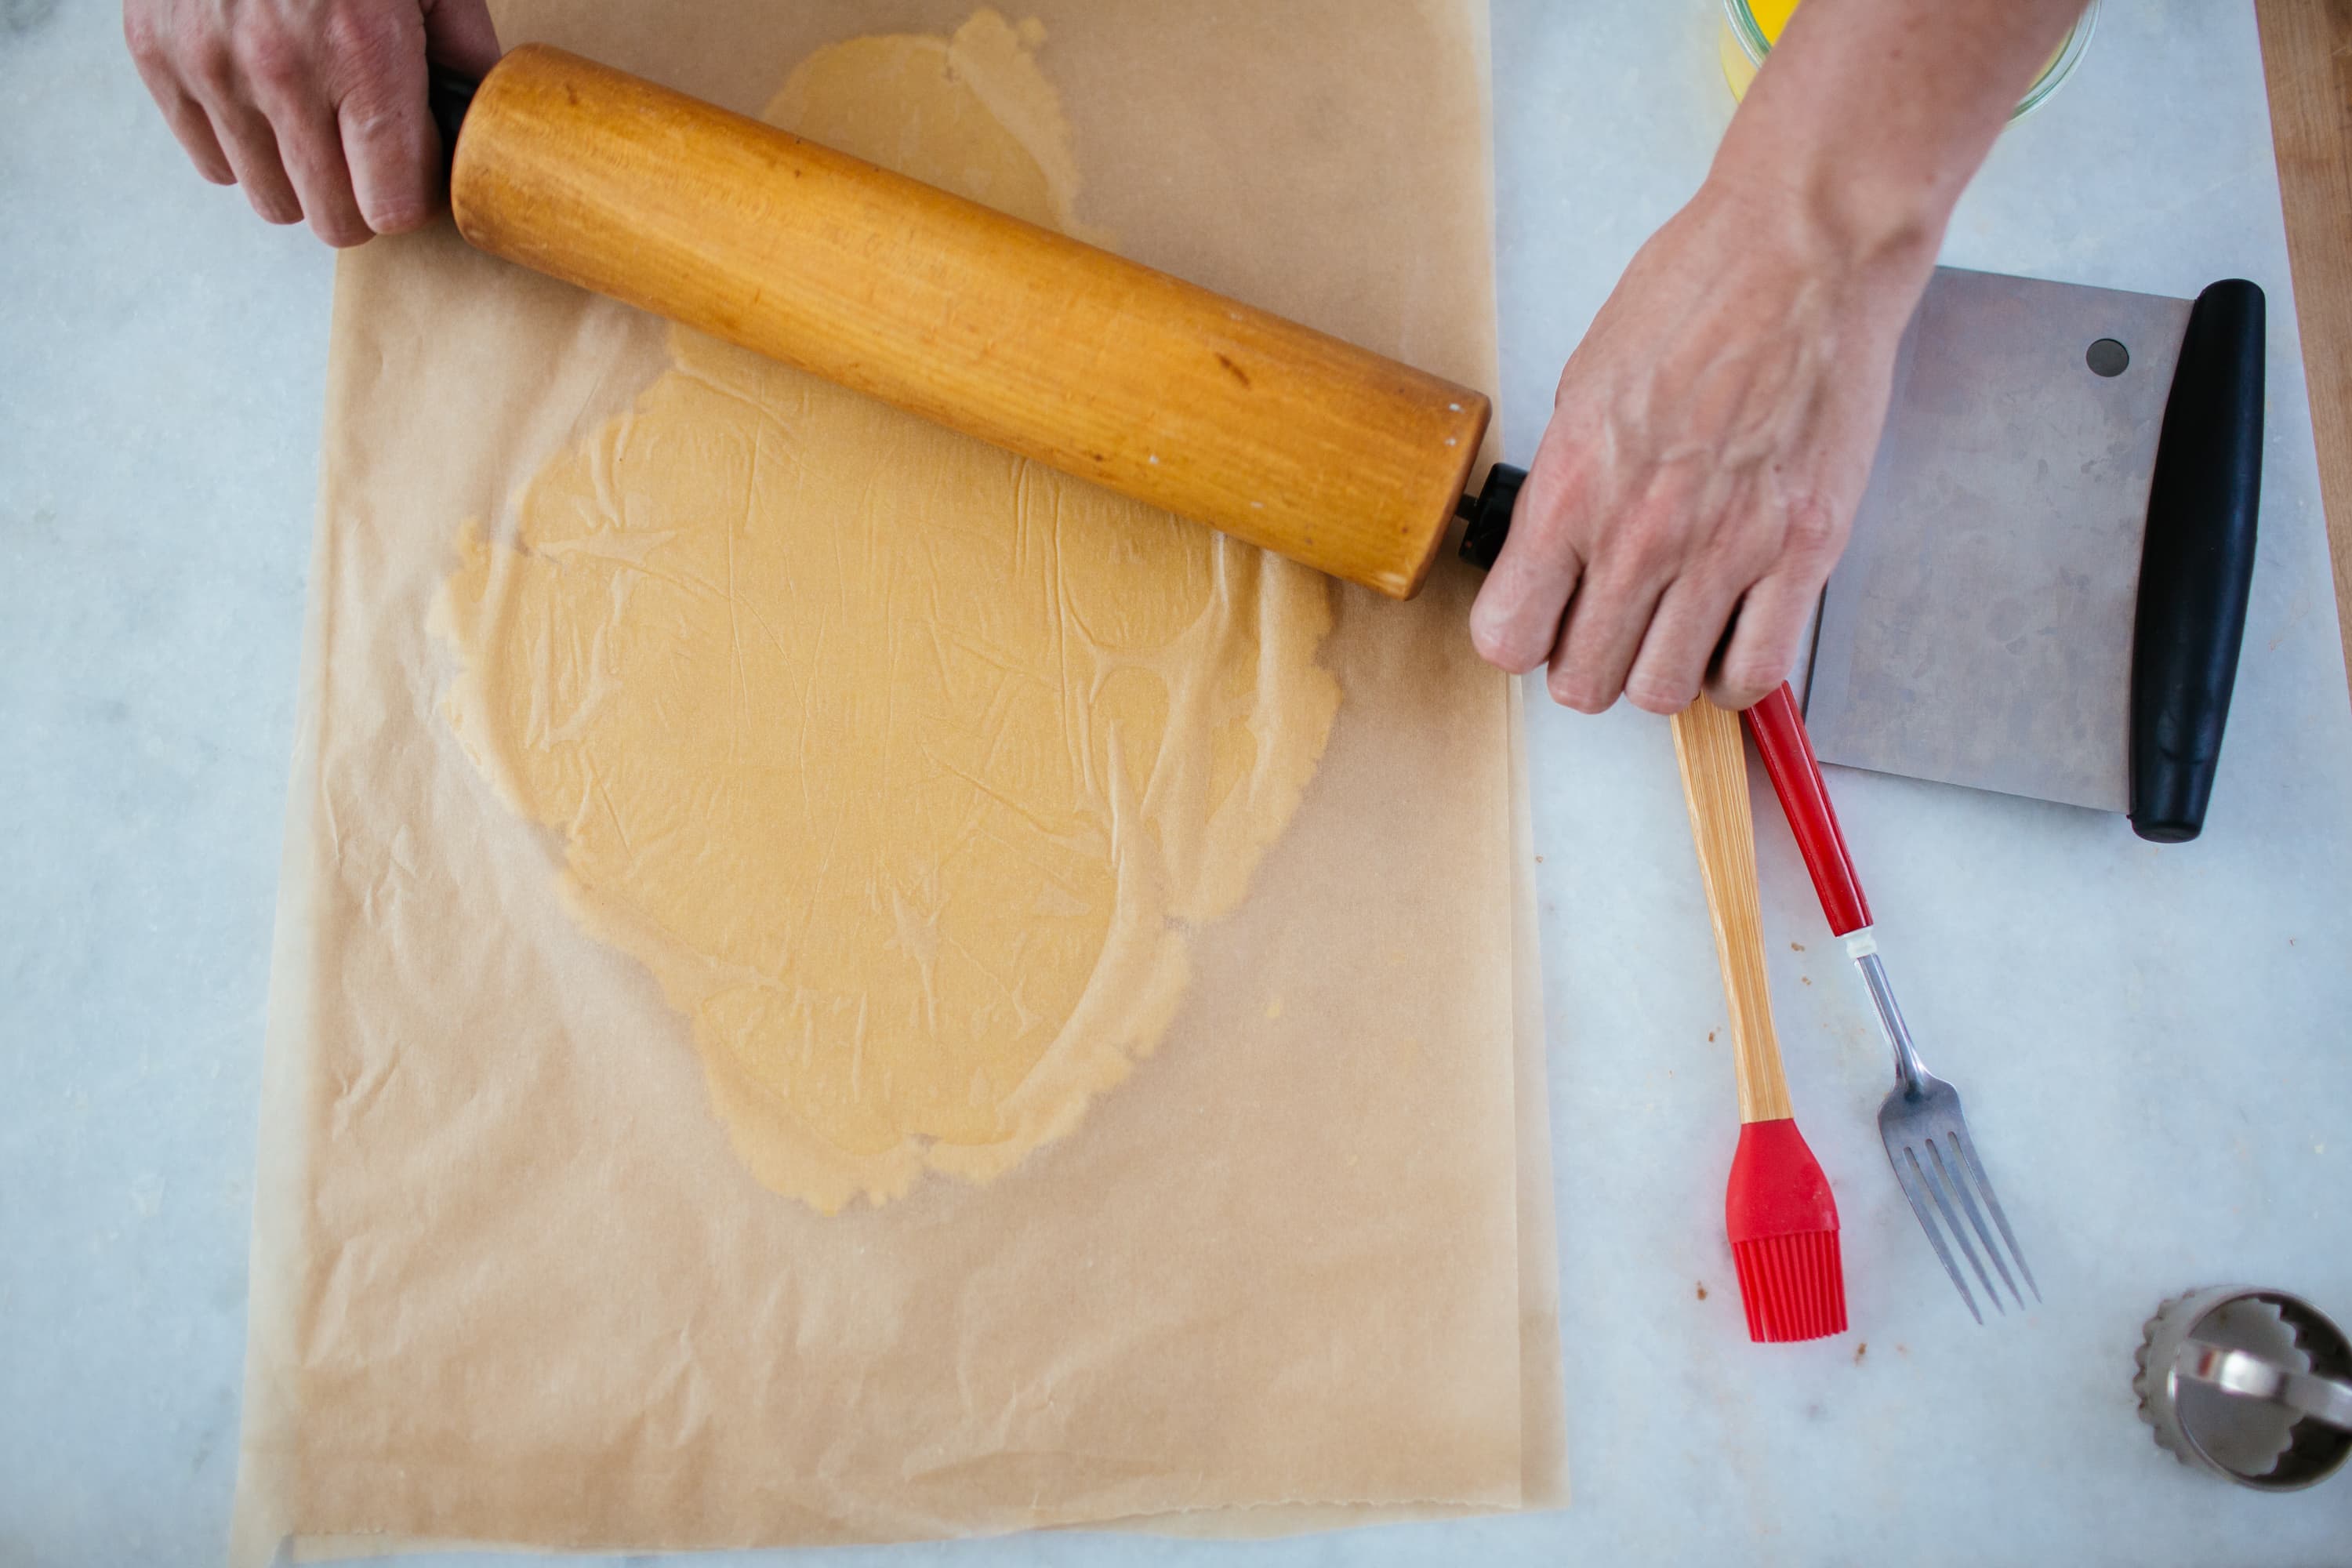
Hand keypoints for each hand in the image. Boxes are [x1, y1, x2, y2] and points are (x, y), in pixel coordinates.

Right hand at [125, 0, 499, 246]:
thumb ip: (464, 50)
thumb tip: (485, 115)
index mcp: (361, 52)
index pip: (392, 206)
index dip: (413, 196)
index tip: (416, 171)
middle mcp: (280, 70)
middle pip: (332, 220)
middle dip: (362, 197)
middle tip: (370, 155)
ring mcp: (210, 66)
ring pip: (270, 201)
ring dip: (301, 178)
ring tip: (316, 126)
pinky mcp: (158, 56)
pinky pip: (211, 161)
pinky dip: (242, 147)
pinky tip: (266, 106)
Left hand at [1469, 173, 1929, 715]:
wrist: (1805, 250)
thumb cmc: (1697, 294)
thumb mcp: (1585, 386)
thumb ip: (1569, 485)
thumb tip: (1553, 556)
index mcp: (1571, 489)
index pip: (1507, 638)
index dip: (1523, 639)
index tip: (1543, 620)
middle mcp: (1640, 533)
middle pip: (1584, 682)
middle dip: (1590, 663)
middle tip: (1611, 626)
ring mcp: (1726, 547)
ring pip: (1664, 691)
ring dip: (1662, 671)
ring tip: (1674, 626)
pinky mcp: (1803, 550)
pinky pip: (1756, 671)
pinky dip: (1737, 671)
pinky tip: (1731, 630)